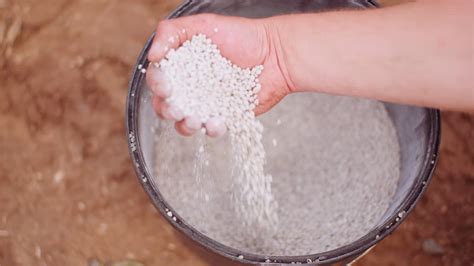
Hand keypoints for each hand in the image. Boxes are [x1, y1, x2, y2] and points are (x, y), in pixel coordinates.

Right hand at [146, 14, 291, 136]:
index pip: (158, 79)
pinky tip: (218, 121)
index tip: (165, 86)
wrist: (276, 54)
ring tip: (196, 119)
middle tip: (176, 108)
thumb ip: (171, 33)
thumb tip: (152, 56)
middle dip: (166, 110)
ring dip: (185, 125)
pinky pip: (212, 129)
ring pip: (185, 123)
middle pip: (166, 106)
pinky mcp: (226, 117)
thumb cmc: (242, 36)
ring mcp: (208, 104)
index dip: (157, 84)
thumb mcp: (202, 24)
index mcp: (181, 66)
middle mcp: (191, 87)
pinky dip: (212, 129)